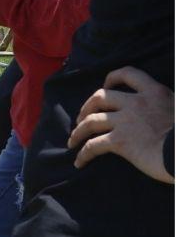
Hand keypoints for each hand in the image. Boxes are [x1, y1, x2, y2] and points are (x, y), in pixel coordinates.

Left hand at [69, 67, 173, 182]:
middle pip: (100, 97)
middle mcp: (136, 103)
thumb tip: (157, 115)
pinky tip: (79, 162)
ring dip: (78, 131)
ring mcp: (126, 121)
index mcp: (154, 93)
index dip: (112, 78)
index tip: (105, 85)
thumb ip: (164, 106)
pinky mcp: (120, 141)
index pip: (128, 74)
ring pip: (91, 121)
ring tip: (72, 141)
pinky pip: (93, 145)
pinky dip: (83, 153)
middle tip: (81, 119)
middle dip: (86, 107)